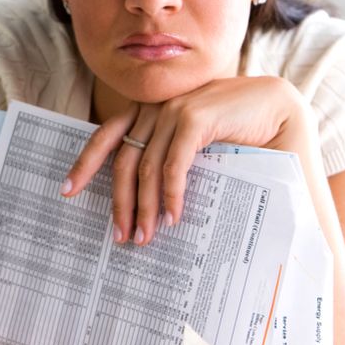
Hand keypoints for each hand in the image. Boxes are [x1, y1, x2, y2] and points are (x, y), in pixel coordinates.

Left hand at [63, 76, 311, 244]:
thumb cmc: (235, 133)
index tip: (67, 191)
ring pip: (147, 166)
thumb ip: (166, 157)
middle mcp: (156, 106)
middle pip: (123, 159)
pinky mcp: (194, 116)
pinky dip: (171, 193)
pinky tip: (172, 216)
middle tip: (118, 235)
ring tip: (145, 237)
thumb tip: (141, 201)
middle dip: (119, 202)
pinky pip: (173, 164)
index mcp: (149, 111)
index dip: (85, 163)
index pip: (107, 137)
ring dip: (145, 206)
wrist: (277, 109)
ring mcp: (173, 108)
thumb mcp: (192, 145)